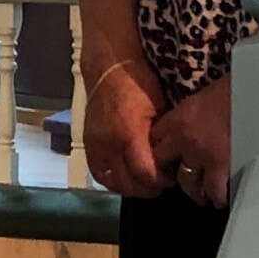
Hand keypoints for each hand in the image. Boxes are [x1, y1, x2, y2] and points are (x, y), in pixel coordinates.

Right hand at [83, 59, 167, 198]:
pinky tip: (125, 178)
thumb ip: (160, 141)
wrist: (110, 69)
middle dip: (146, 189)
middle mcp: (108, 143)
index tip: (170, 178)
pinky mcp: (88, 143)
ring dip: (129, 188)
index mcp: (128, 134)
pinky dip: (112, 180)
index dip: (160, 181)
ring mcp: (95, 145)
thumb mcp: (159, 112)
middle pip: (126, 183)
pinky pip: (97, 173)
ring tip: (143, 183)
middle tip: (160, 184)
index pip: (144, 174)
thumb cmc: (140, 85)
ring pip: (110, 182)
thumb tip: (169, 163)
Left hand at [151, 76, 233, 206]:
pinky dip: (217, 197)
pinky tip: (221, 200)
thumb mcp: (204, 97)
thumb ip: (191, 115)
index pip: (155, 138)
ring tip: (202, 196)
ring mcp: (201, 154)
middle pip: (162, 163)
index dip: (161, 148)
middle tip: (180, 178)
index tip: (167, 156)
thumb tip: (192, 126)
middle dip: (170, 171)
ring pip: (186, 182)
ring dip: (194, 190)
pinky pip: (213, 189)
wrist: (258, 93)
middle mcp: (183, 137)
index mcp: (178, 118)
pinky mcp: (222, 166)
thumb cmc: (236, 90)